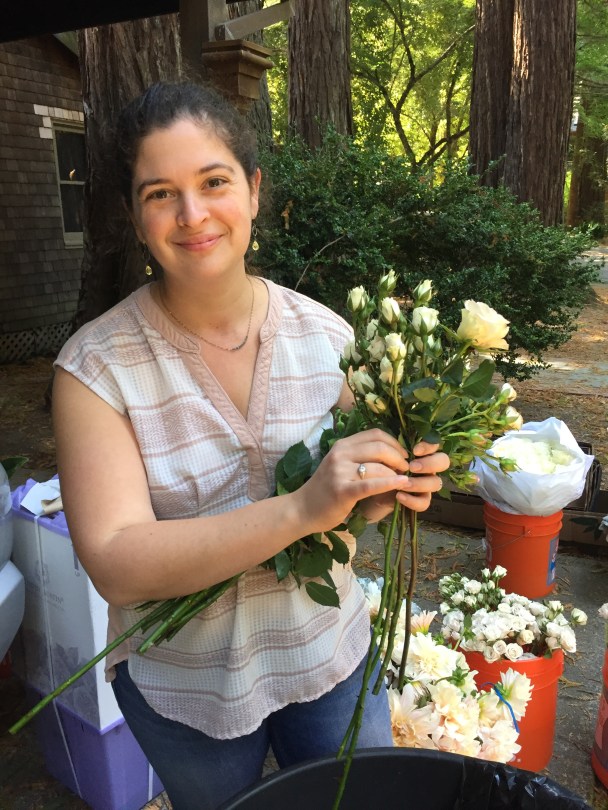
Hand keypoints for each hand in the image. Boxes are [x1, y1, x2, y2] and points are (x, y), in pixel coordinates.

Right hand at [293, 430, 447, 533]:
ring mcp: (339, 472)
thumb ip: (359, 457)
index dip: (395, 443)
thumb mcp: (340, 466)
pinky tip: (402, 484)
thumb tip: (391, 454)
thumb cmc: (325, 490)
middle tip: (406, 469)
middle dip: (399, 457)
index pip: (375, 434)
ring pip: (378, 466)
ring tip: (404, 481)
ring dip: (396, 473)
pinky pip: (371, 485)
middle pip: (379, 447)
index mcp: (342, 446)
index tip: (403, 455)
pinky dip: (390, 483)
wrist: (301, 510)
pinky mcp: (342, 491)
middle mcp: (340, 454)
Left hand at [358, 441, 449, 520]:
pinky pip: (424, 503)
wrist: (373, 491)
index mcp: (422, 453)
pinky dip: (412, 500)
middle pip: (444, 461)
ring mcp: (427, 485)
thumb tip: (397, 448)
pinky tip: (399, 496)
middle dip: (430, 463)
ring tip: (402, 484)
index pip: (435, 444)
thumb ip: (394, 450)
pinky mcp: (420, 501)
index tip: (414, 450)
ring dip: (419, 483)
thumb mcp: (385, 457)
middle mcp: (428, 467)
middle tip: (412, 467)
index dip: (429, 445)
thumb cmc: (382, 468)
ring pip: (436, 483)